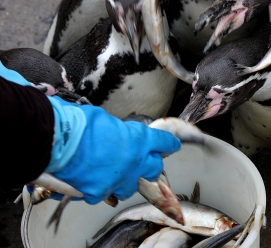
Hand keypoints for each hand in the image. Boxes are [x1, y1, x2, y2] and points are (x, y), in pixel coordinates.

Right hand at [49, 98, 180, 203]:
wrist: (57, 140)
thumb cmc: (80, 124)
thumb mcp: (106, 119)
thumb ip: (119, 130)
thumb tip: (119, 134)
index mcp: (139, 140)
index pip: (164, 143)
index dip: (168, 144)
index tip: (171, 145)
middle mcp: (134, 162)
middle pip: (154, 169)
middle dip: (150, 165)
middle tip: (142, 160)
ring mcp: (118, 180)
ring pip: (131, 186)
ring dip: (127, 179)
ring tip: (116, 173)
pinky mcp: (99, 192)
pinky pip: (105, 194)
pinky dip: (100, 188)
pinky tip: (92, 181)